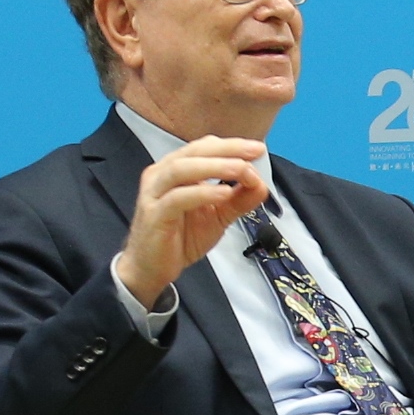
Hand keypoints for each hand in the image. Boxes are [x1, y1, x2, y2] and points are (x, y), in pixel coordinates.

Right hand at [117, 137, 271, 304]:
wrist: (152, 269)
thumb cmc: (179, 238)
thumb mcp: (217, 217)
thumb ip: (238, 200)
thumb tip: (261, 186)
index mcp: (176, 170)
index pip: (204, 147)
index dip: (231, 145)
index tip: (257, 149)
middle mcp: (161, 175)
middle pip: (194, 152)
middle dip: (227, 150)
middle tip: (254, 153)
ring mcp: (155, 193)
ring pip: (182, 169)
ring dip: (215, 167)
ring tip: (241, 169)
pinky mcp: (155, 214)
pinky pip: (177, 198)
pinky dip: (202, 193)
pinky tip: (224, 194)